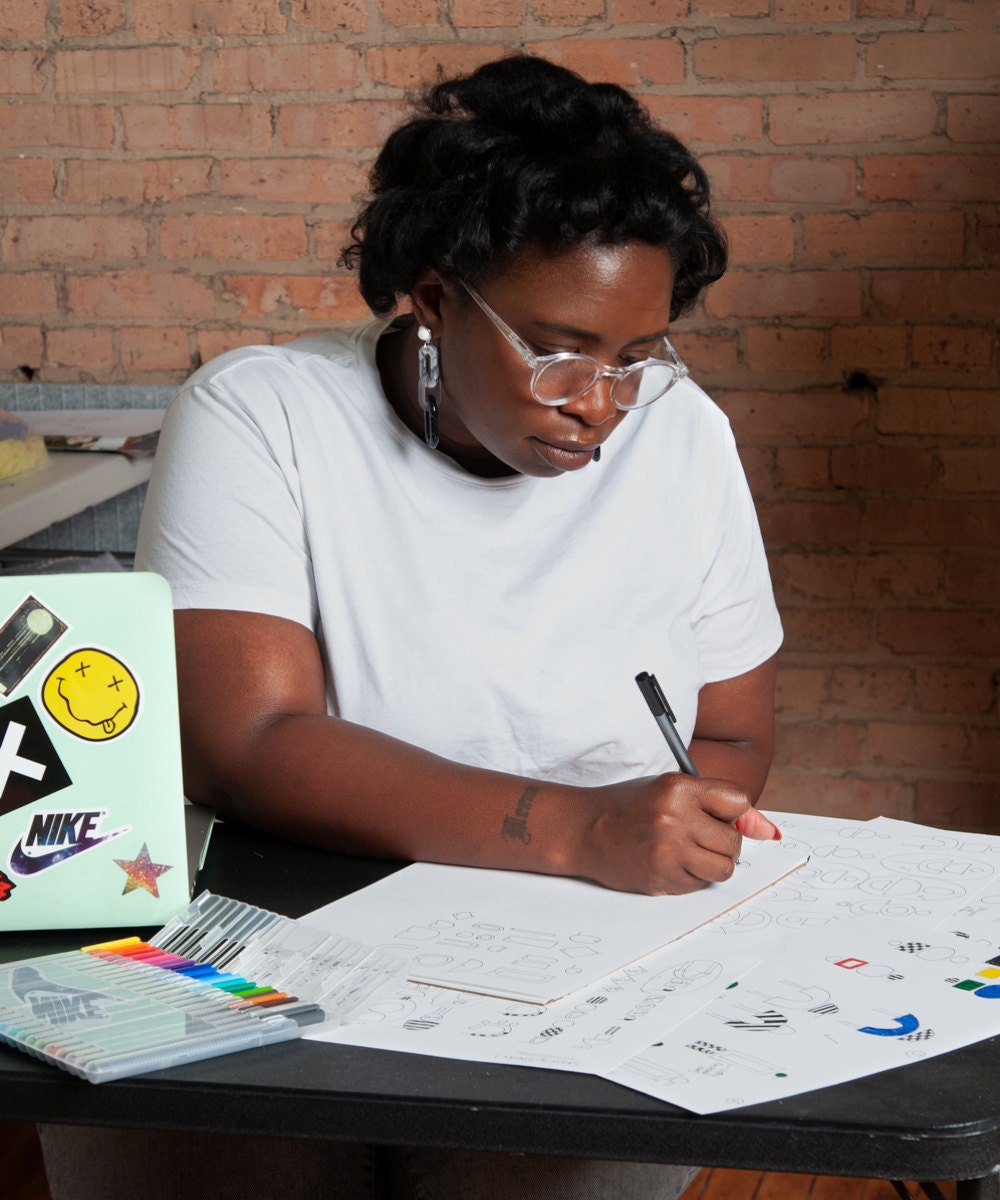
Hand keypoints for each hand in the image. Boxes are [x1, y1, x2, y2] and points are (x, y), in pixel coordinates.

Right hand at [572, 774, 774, 895]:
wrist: (585, 829)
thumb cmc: (631, 806)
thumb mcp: (671, 791)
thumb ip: (719, 806)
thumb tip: (769, 832)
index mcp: (679, 788)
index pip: (738, 802)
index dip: (732, 813)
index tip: (719, 816)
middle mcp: (675, 818)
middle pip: (734, 841)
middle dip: (724, 843)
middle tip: (700, 838)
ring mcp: (668, 850)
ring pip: (724, 868)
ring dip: (713, 864)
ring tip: (691, 853)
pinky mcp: (661, 877)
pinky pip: (700, 885)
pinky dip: (691, 878)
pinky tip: (671, 864)